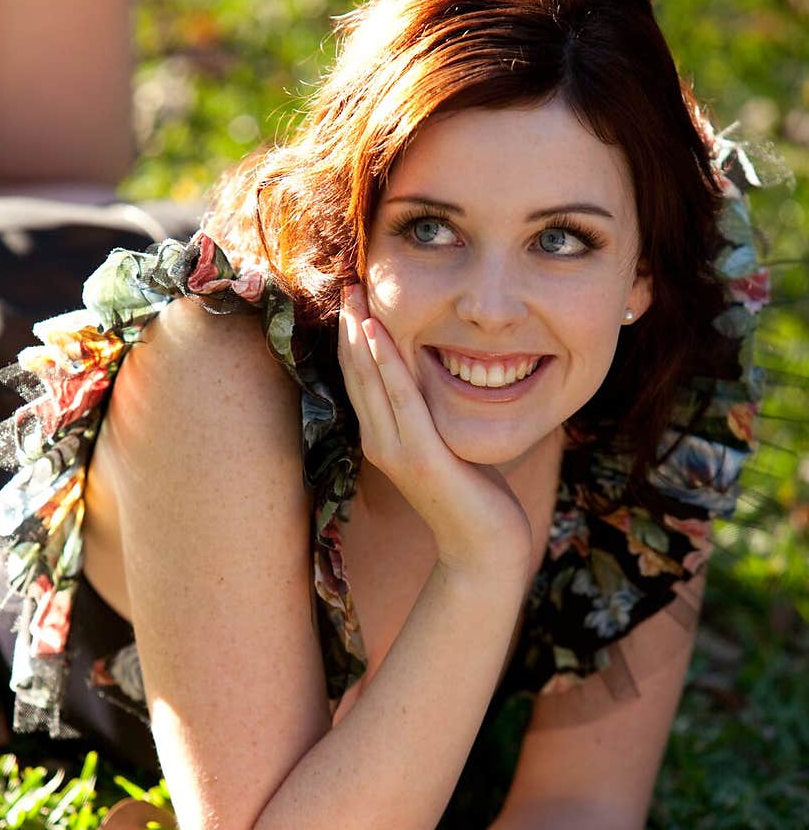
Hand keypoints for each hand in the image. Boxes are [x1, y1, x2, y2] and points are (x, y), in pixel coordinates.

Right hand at [338, 283, 531, 577]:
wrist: (483, 548)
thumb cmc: (473, 499)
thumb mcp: (446, 446)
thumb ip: (433, 417)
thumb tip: (437, 381)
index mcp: (383, 440)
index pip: (360, 380)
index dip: (352, 338)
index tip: (353, 298)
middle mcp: (380, 443)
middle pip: (356, 374)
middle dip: (350, 326)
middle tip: (347, 281)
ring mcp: (396, 451)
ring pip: (370, 380)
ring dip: (360, 334)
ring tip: (355, 295)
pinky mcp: (420, 456)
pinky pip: (400, 399)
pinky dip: (386, 363)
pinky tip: (377, 332)